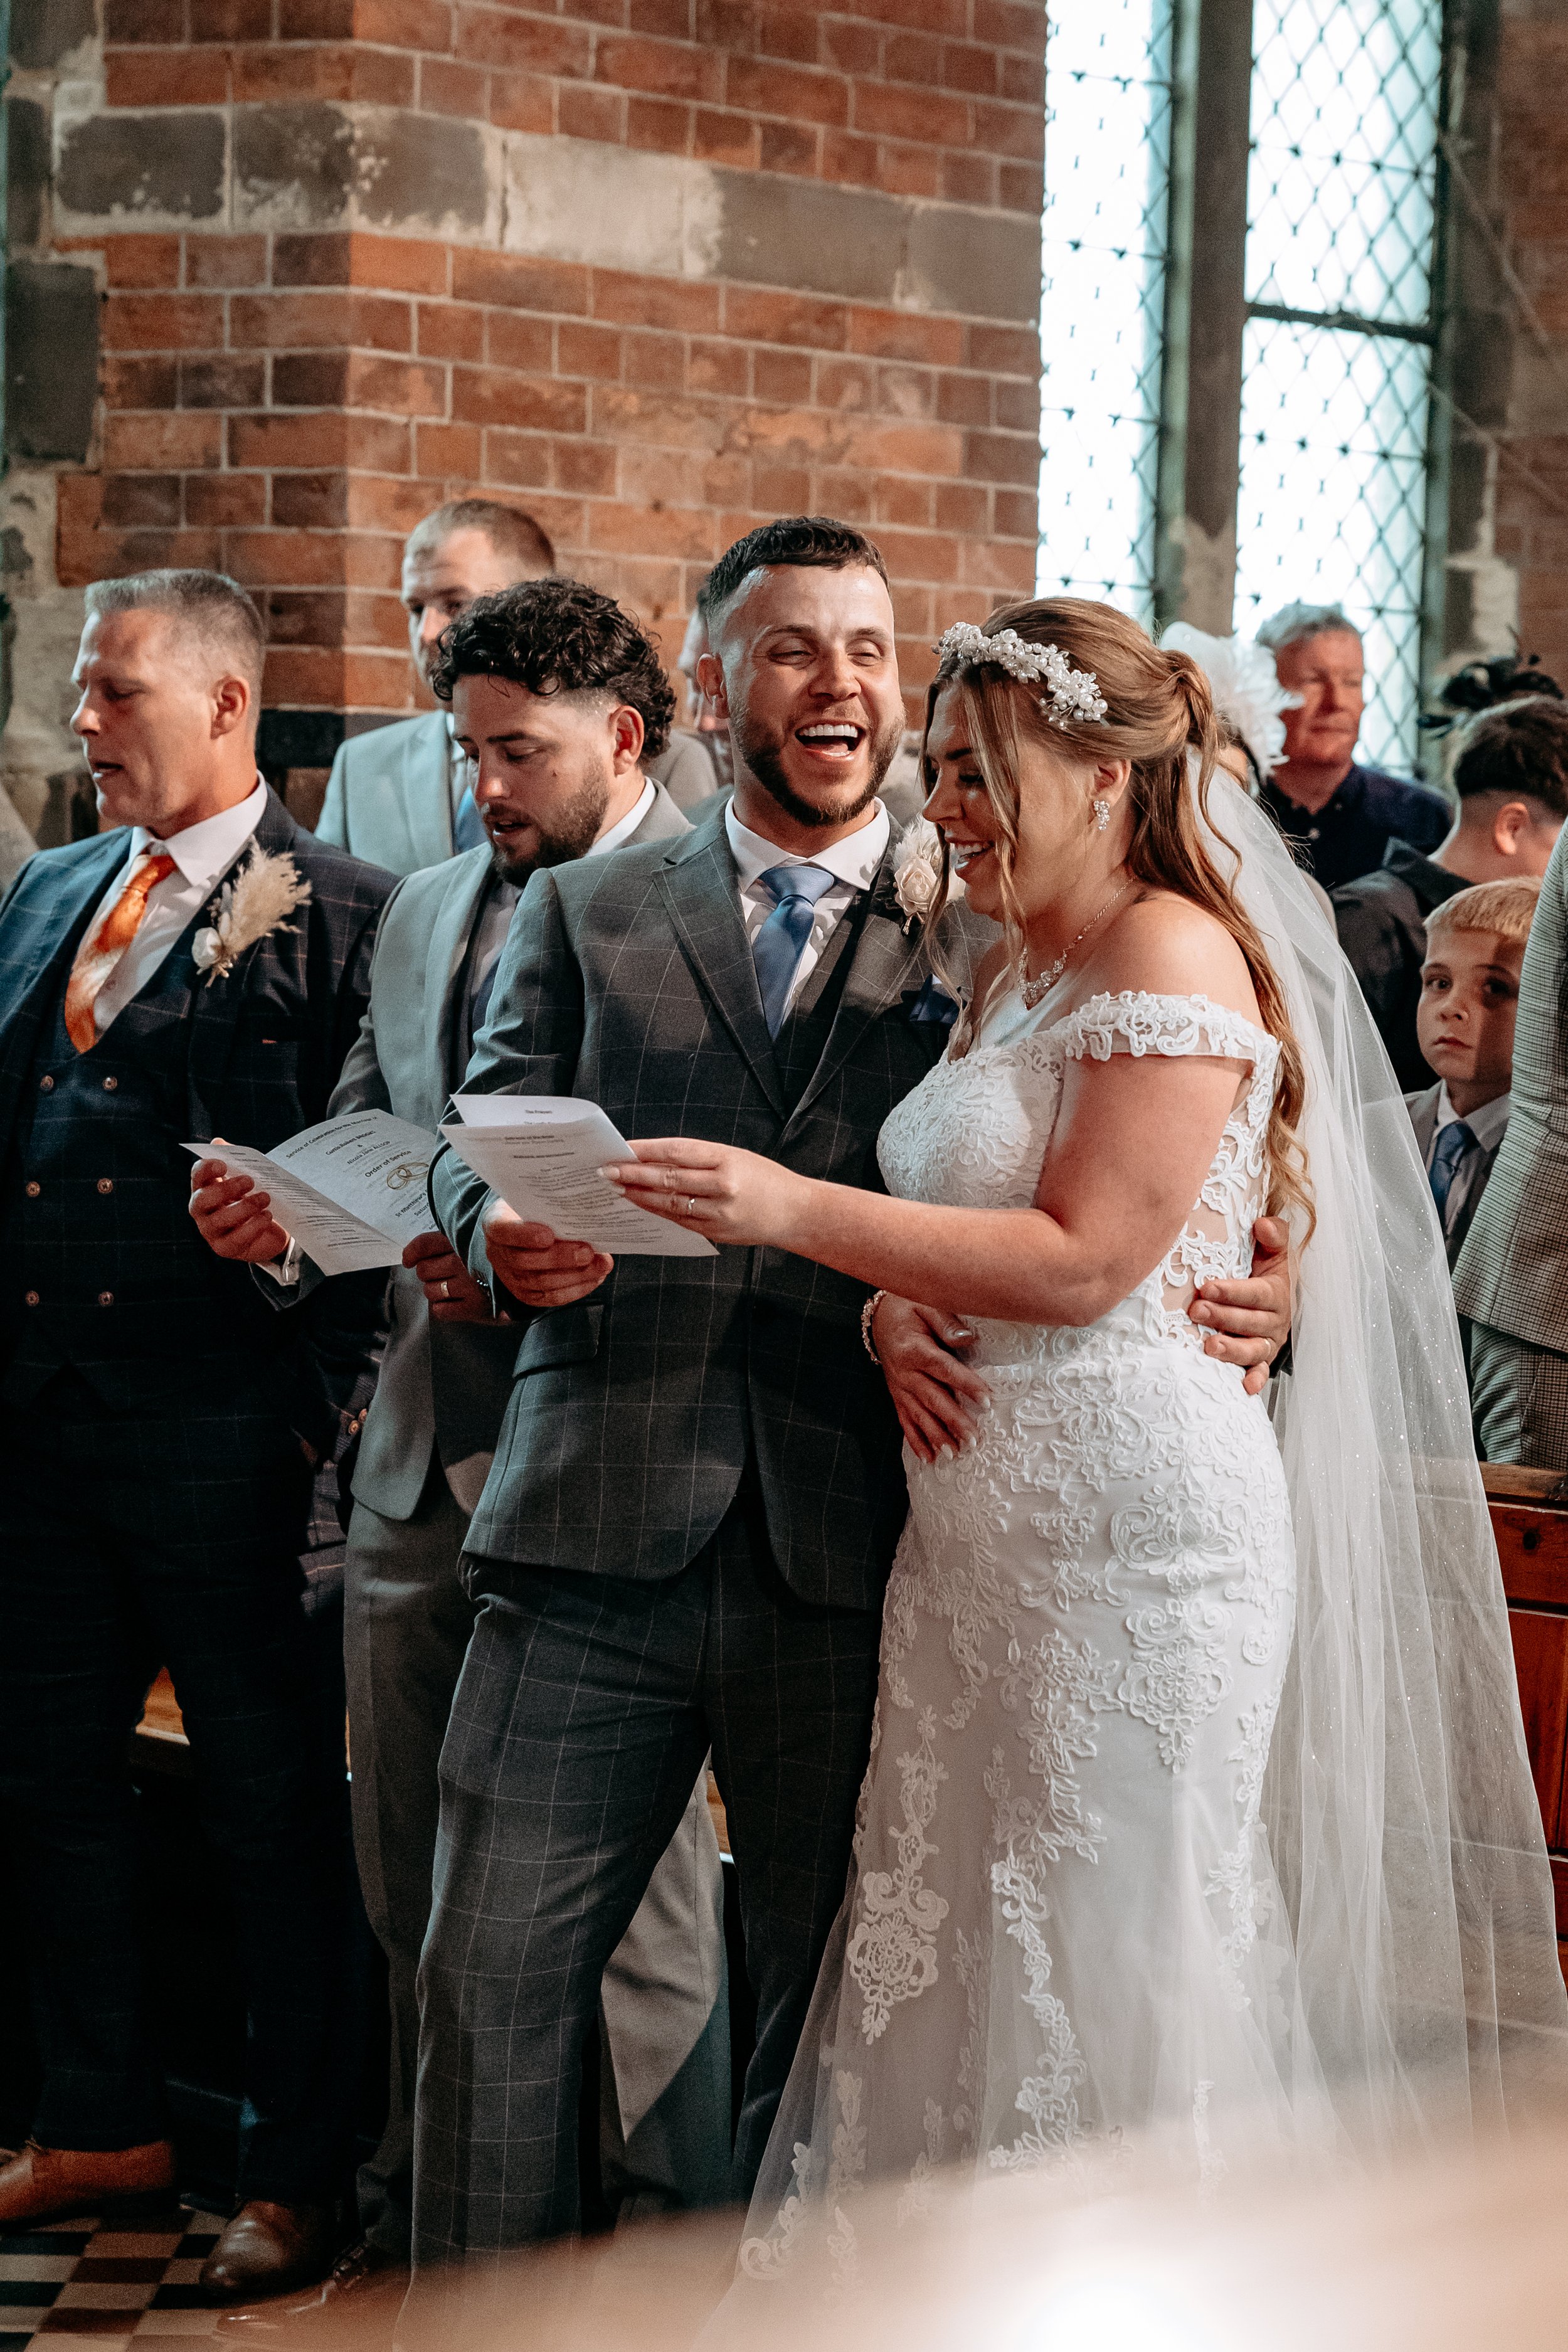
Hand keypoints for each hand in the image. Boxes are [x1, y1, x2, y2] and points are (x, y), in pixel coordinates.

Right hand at [189, 1143, 291, 1265]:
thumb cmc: (254, 1197)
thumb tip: (218, 1142)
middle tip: (250, 1181)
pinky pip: (237, 1238)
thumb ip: (236, 1160)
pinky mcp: (225, 1248)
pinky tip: (267, 1216)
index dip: (206, 1169)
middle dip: (225, 1189)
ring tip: (265, 1198)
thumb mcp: (249, 1177)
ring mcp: (211, 1231)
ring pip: (220, 1220)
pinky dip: (253, 1226)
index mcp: (204, 1188)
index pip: (197, 1176)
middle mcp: (202, 1210)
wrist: (272, 1228)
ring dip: (244, 1207)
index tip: (223, 1165)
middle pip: (202, 1199)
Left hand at [403, 1230, 502, 1324]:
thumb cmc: (510, 1257)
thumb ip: (465, 1233)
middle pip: (424, 1269)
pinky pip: (440, 1311)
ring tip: (449, 1288)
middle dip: (428, 1272)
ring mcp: (468, 1287)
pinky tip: (453, 1302)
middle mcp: (464, 1263)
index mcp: (465, 1241)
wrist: (538, 1279)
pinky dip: (441, 1307)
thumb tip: (433, 1241)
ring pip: (429, 1290)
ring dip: (434, 1290)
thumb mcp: (489, 1236)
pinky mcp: (474, 1309)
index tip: (409, 1259)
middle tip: (441, 1273)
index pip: (425, 1244)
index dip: (412, 1252)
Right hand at [482, 1199, 612, 1308]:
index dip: (525, 1235)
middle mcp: (498, 1253)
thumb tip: (585, 1210)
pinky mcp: (526, 1294)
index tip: (549, 1234)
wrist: (522, 1232)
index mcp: (495, 1223)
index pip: (503, 1230)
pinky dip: (577, 1289)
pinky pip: (551, 1298)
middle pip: (525, 1262)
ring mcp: (510, 1277)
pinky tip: (596, 1277)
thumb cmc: (533, 1211)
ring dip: (575, 1275)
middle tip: (588, 1251)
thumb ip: (551, 1204)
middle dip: (560, 1258)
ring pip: (540, 1283)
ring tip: (601, 1264)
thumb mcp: (534, 1200)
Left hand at [600, 1138, 810, 1247]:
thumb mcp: (735, 1157)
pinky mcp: (716, 1232)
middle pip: (668, 1179)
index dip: (646, 1150)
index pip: (677, 1151)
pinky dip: (658, 1211)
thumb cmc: (765, 1179)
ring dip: (640, 1196)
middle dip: (633, 1175)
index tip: (622, 1148)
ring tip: (618, 1188)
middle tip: (608, 1171)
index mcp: (728, 1160)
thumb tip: (654, 1158)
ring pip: (669, 1204)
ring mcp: (719, 1213)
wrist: (796, 1212)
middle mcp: (723, 1187)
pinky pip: (679, 1221)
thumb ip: (697, 1159)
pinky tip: (642, 1204)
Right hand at [874, 1295, 989, 1464]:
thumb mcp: (926, 1304)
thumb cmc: (909, 1309)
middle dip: (953, 1421)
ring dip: (936, 1436)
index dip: (966, 1384)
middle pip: (933, 1399)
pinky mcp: (897, 1396)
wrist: (879, 1317)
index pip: (944, 1369)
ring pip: (919, 1415)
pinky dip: (915, 1441)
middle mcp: (905, 1373)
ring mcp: (899, 1387)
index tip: (987, 1400)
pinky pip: (905, 1421)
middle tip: (973, 1440)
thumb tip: (968, 1338)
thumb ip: (946, 1322)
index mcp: (915, 1349)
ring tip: (953, 1454)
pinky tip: (928, 1458)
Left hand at [1189, 1214, 1292, 1396]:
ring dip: (1232, 1350)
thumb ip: (1273, 1235)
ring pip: (1253, 1350)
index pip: (1256, 1293)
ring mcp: (1268, 1342)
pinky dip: (1254, 1380)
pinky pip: (1260, 1372)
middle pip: (1250, 1322)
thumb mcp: (1272, 1249)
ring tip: (1209, 1347)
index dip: (1232, 1292)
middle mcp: (1275, 1320)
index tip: (1206, 1287)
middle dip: (1223, 1318)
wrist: (1273, 1292)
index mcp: (1277, 1292)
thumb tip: (1263, 1225)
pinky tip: (1243, 1388)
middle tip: (1195, 1312)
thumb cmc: (1264, 1268)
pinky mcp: (1261, 1359)